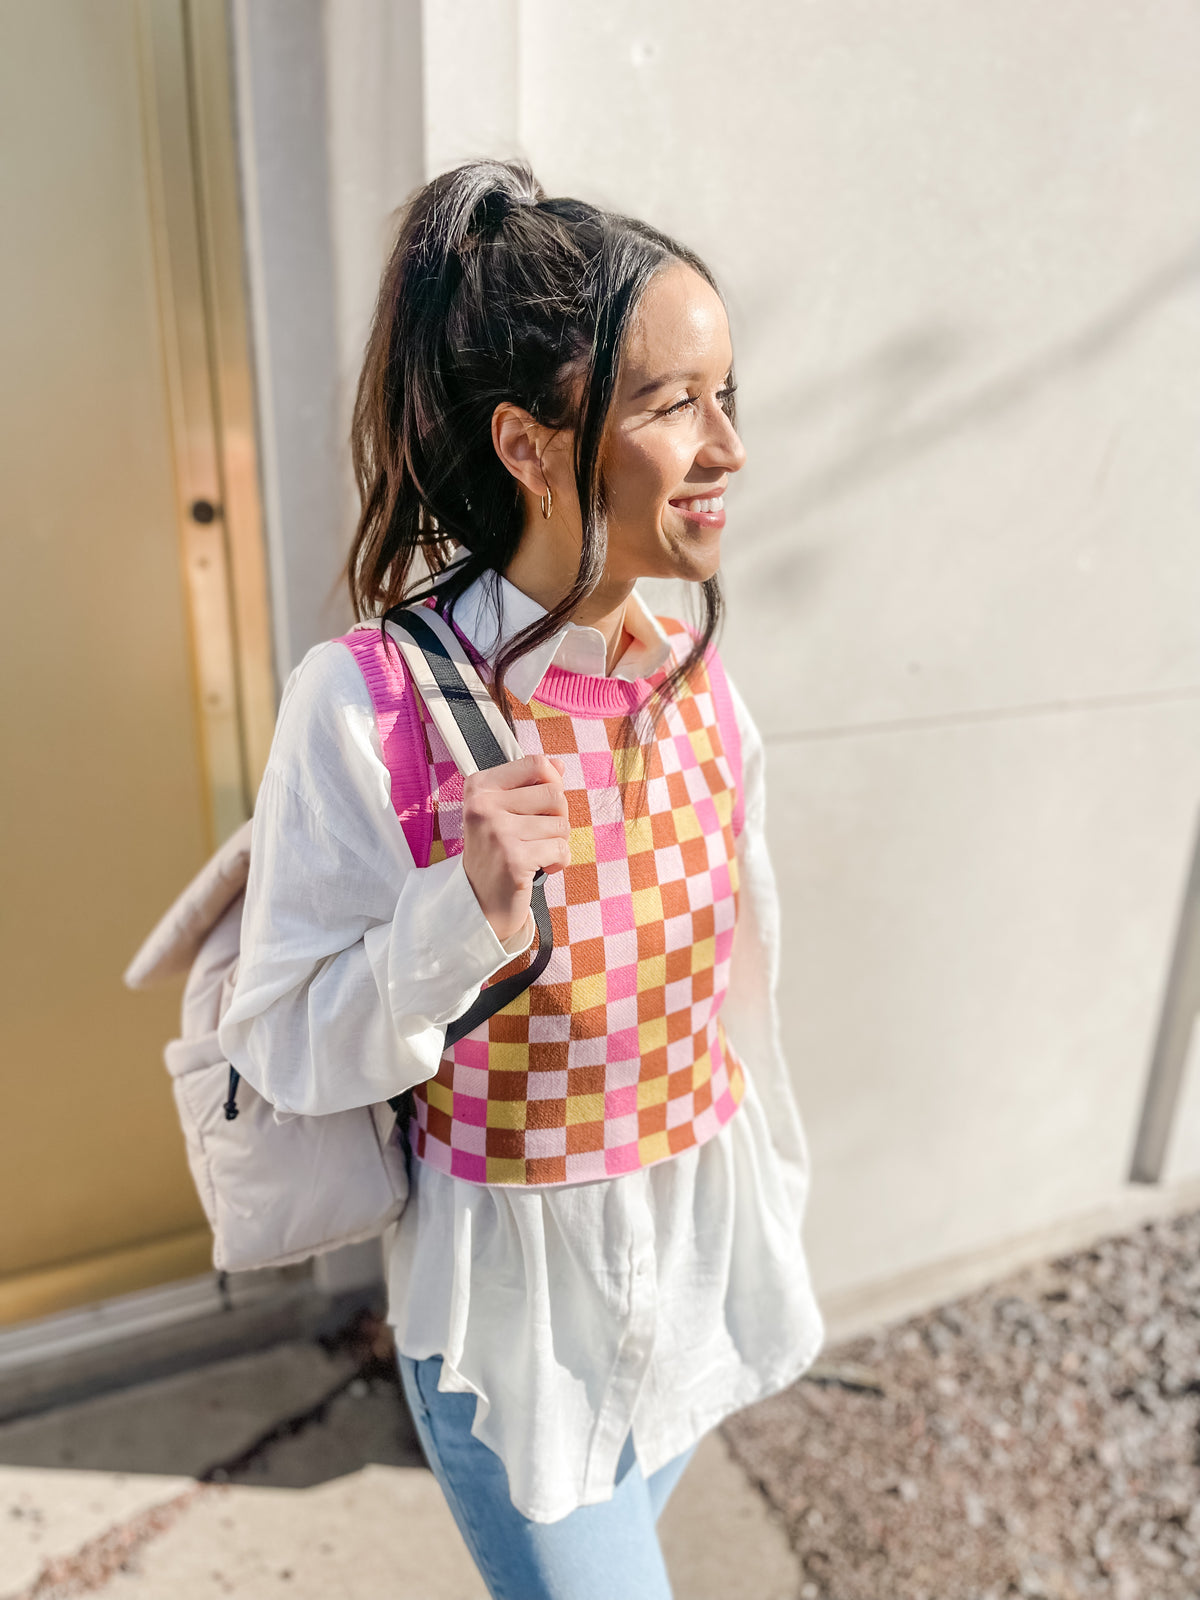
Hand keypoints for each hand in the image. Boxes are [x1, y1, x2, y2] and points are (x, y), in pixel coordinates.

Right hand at [461, 754, 568, 943]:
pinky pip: (561, 849)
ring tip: (537, 853)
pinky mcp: (513, 859)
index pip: (536, 764)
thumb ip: (530, 785)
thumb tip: (559, 764)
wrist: (479, 901)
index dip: (552, 782)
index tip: (543, 806)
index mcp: (479, 787)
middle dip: (558, 817)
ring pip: (561, 824)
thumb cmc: (496, 853)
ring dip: (557, 842)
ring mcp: (497, 832)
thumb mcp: (504, 812)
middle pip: (554, 793)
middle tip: (541, 835)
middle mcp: (483, 806)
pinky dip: (559, 862)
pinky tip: (541, 868)